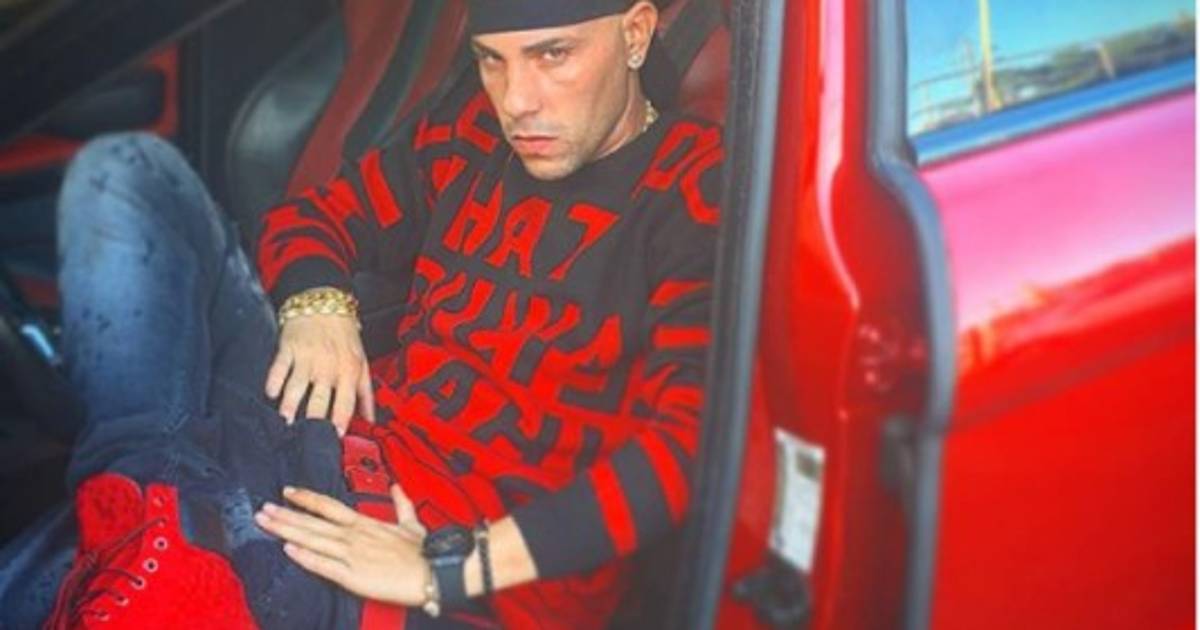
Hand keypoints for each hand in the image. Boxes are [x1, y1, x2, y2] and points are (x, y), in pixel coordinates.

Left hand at [254, 484, 429, 605]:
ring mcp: (352, 555)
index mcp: (366, 523)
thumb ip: (401, 503)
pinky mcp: (353, 576)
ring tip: (267, 524)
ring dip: (288, 531)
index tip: (288, 492)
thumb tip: (397, 488)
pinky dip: (305, 557)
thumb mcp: (412, 523)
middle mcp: (355, 536)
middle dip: (285, 515)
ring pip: (313, 540)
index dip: (307, 498)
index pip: (329, 506)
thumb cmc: (423, 552)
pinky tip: (288, 550)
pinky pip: (324, 565)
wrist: (433, 572)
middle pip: (313, 522)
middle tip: (262, 509)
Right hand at [265, 311, 374, 434]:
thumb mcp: (362, 361)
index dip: (340, 422)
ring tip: (286, 420)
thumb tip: (371, 420)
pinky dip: (273, 381)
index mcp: (348, 371)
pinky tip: (271, 394)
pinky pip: (279, 368)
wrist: (325, 303)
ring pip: (296, 386)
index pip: (345, 402)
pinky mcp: (289, 348)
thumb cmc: (345, 335)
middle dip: (313, 419)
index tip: (335, 437)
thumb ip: (366, 393)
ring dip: (290, 405)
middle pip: (319, 399)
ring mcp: (307, 357)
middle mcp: (328, 367)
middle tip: (306, 435)